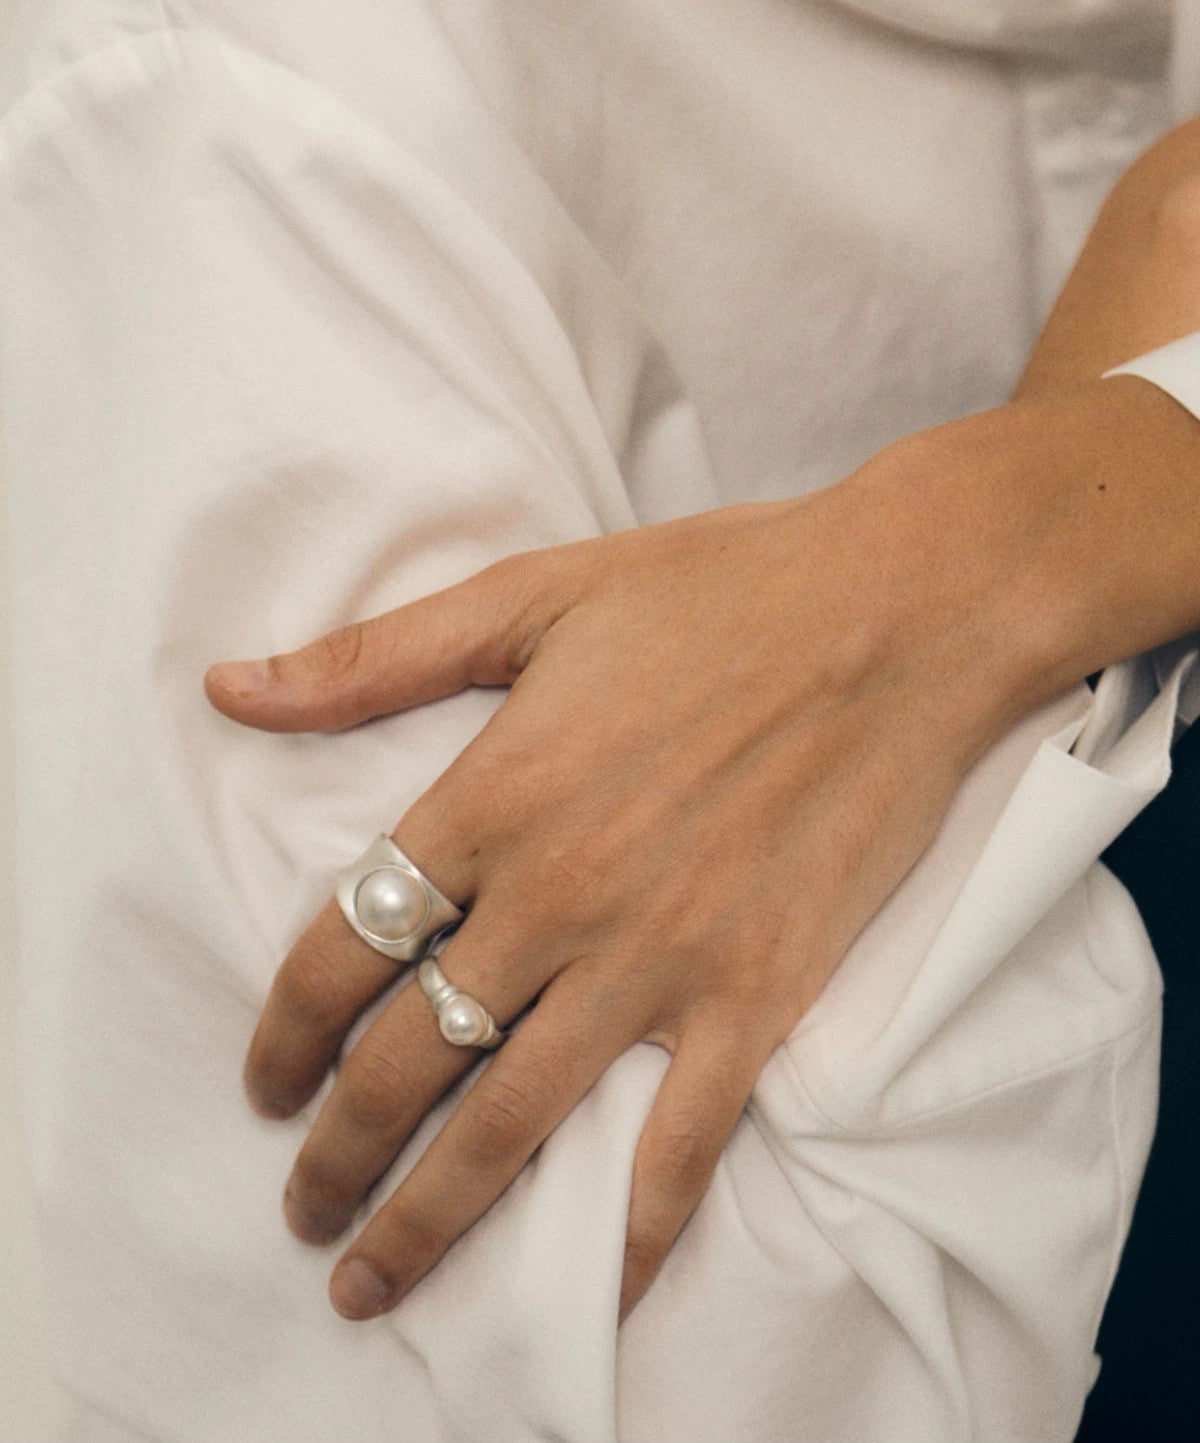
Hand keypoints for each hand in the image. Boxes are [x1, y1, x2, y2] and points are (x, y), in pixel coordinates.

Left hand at [204, 443, 1026, 1324]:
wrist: (901, 613)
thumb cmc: (719, 590)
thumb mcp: (530, 595)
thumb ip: (374, 660)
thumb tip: (230, 688)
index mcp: (493, 799)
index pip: (344, 948)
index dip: (284, 1031)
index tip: (263, 1083)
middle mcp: (558, 897)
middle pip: (410, 1058)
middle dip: (337, 1151)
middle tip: (301, 1209)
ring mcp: (660, 959)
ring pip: (516, 1121)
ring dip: (433, 1215)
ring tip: (373, 1280)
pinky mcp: (758, 996)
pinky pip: (682, 1143)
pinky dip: (636, 1230)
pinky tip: (596, 1293)